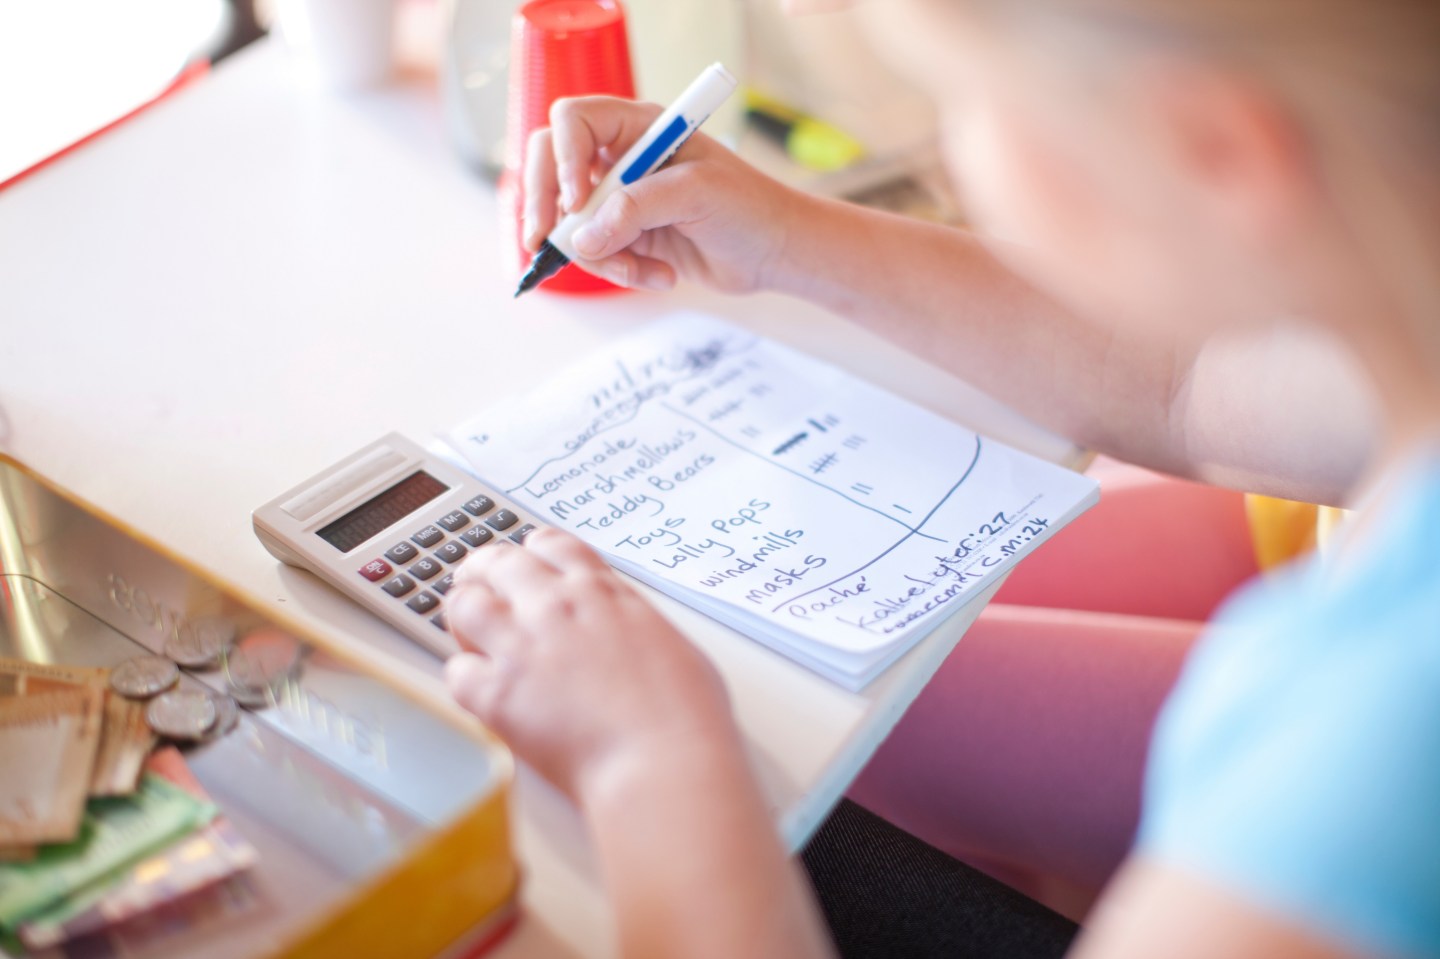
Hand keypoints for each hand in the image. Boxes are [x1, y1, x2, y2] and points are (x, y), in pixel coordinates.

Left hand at [444, 528, 736, 801]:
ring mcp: (521, 648)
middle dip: (483, 574)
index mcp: (600, 591)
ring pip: (463, 605)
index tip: (527, 565)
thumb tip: (622, 632)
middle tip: (479, 589)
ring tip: (469, 635)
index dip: (531, 554)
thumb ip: (631, 622)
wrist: (664, 761)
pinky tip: (481, 691)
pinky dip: (464, 679)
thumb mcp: (668, 640)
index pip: (549, 544)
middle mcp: (554, 607)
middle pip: (497, 563)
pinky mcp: (497, 696)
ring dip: (463, 617)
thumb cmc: (684, 714)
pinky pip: (456, 672)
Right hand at [523, 96, 805, 293]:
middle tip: (545, 241)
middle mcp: (622, 159)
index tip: (577, 198)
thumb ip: (636, 208)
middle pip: (550, 166)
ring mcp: (620, 200)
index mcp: (639, 128)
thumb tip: (582, 237)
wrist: (774, 252)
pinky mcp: (626, 237)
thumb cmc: (749, 206)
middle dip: (546, 206)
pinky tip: (661, 277)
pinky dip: (621, 271)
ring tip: (645, 271)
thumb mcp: (696, 194)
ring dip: (601, 255)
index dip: (563, 158)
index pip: (573, 122)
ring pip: (571, 222)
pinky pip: (596, 255)